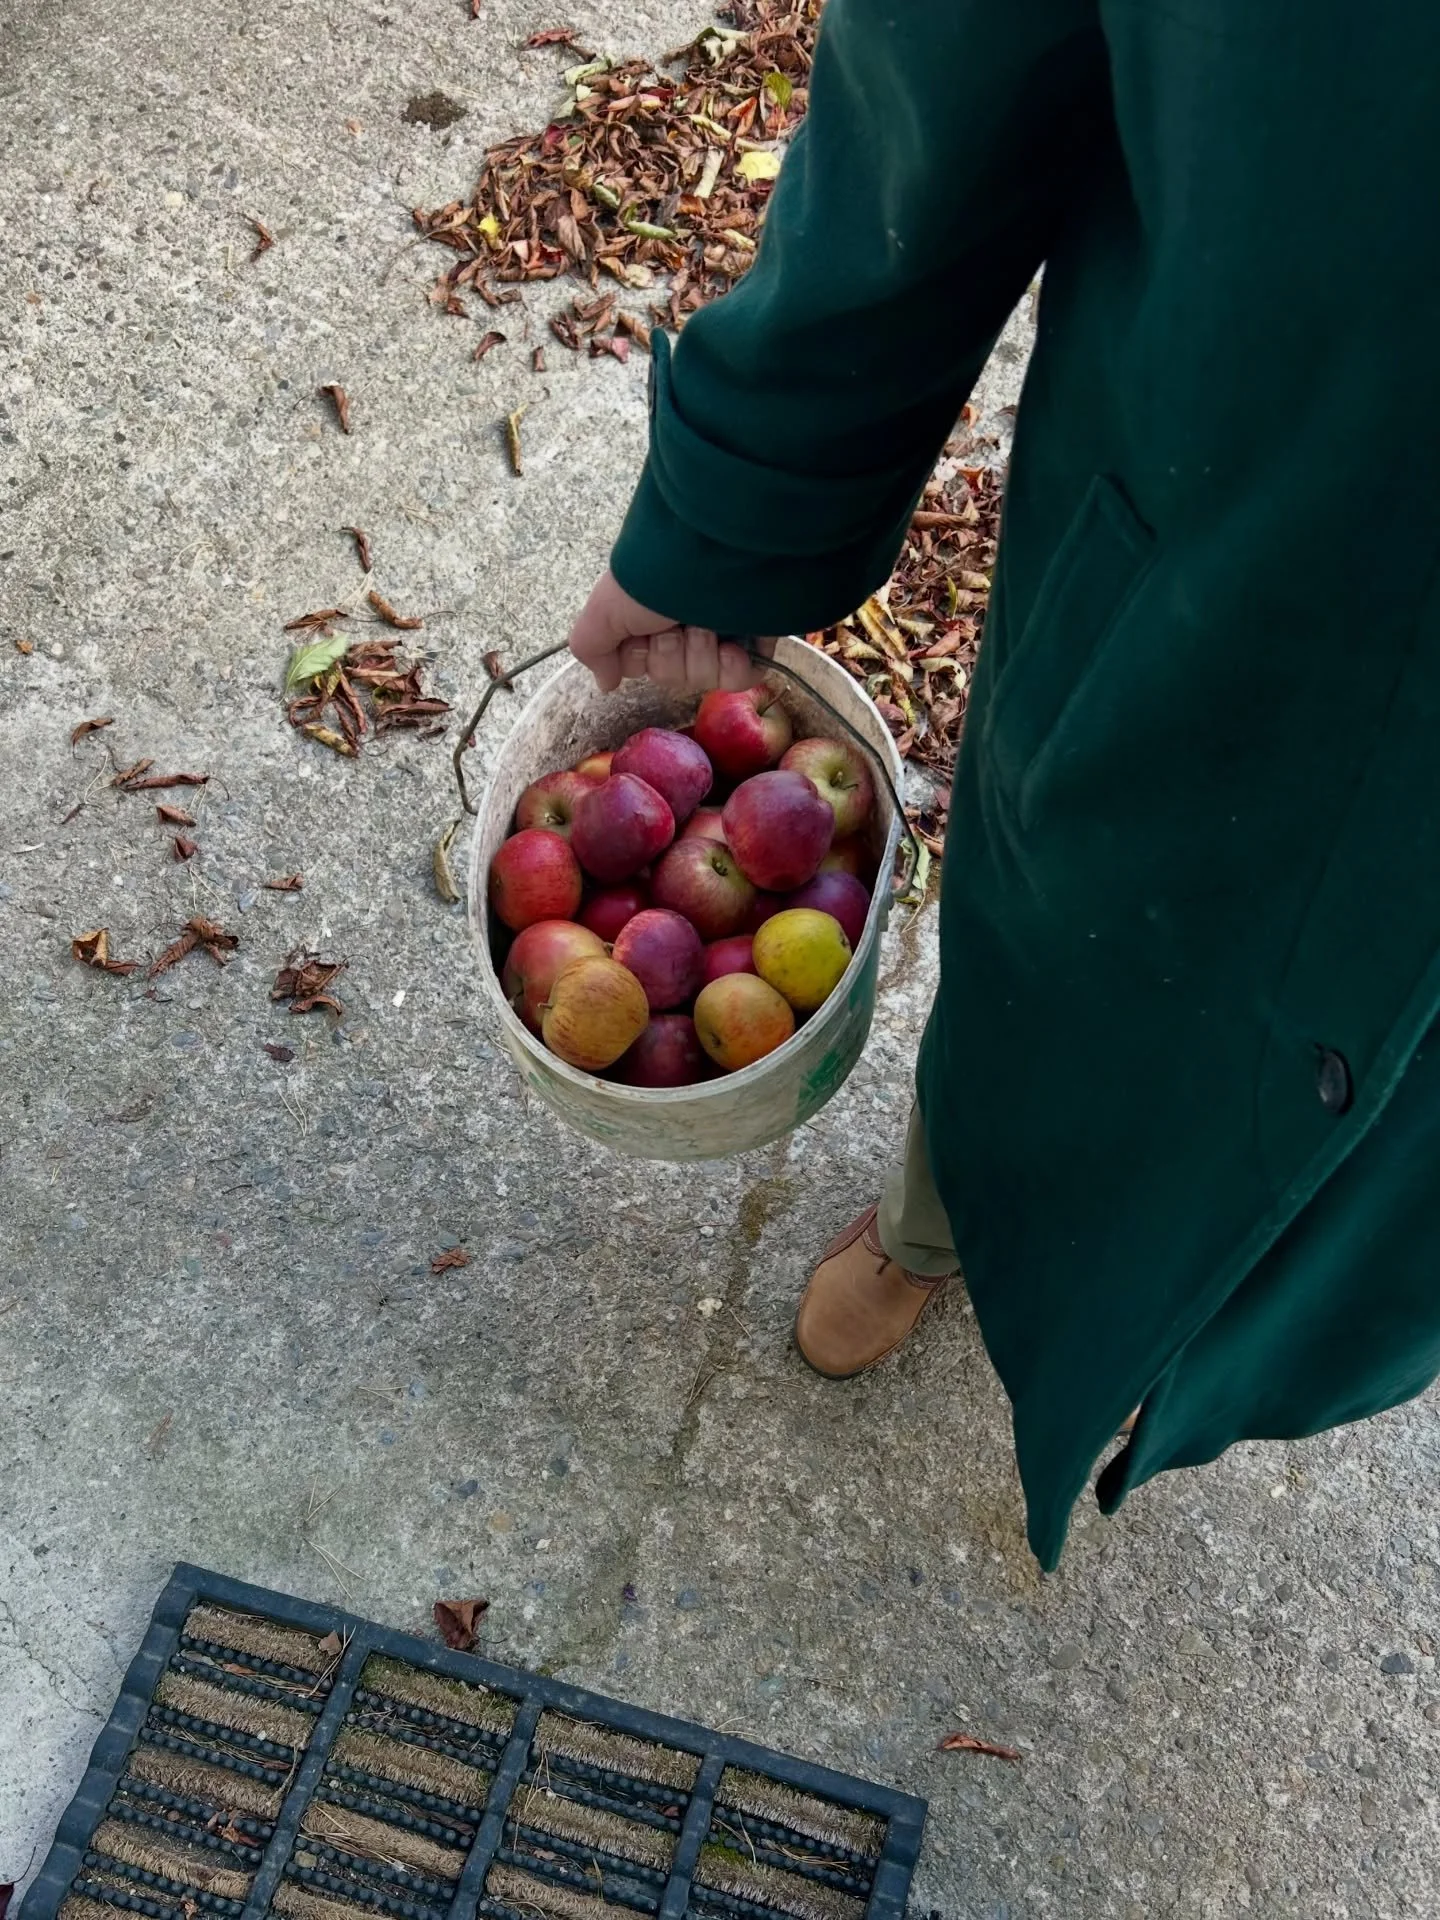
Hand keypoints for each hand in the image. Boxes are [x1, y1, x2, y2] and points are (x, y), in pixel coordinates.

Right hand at [568, 569, 759, 694]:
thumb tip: (606, 683)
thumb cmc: (653, 578)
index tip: (641, 635)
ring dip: (700, 654)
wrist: (712, 555)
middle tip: (675, 626)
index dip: (639, 657)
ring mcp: (720, 633)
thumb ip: (592, 646)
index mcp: (648, 617)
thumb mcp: (605, 609)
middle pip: (671, 675)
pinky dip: (733, 667)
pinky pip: (739, 679)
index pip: (640, 665)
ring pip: (703, 678)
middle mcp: (683, 624)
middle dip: (671, 654)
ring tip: (706, 624)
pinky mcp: (755, 641)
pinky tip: (731, 646)